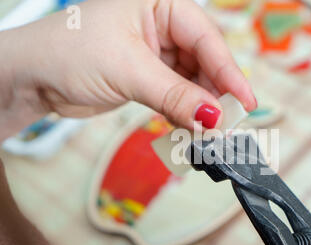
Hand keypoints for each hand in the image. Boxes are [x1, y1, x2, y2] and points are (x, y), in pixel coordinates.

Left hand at [0, 0, 256, 138]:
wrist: (31, 77)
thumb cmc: (68, 53)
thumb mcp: (128, 70)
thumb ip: (175, 95)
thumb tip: (214, 117)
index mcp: (160, 3)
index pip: (206, 38)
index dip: (229, 73)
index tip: (246, 103)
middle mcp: (162, 24)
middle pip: (205, 61)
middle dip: (215, 95)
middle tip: (226, 125)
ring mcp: (157, 52)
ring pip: (193, 81)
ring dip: (201, 108)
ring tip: (209, 133)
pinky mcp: (149, 76)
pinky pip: (178, 95)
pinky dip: (185, 113)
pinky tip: (191, 129)